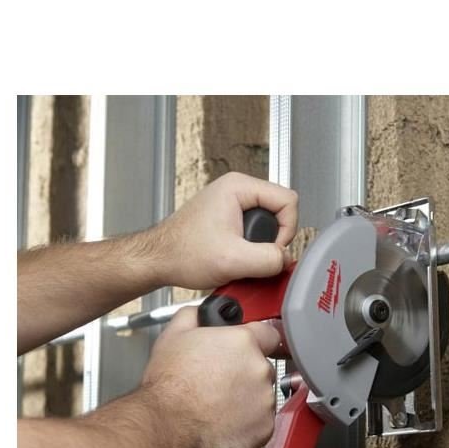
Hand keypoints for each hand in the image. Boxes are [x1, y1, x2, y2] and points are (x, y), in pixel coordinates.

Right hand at [140, 307, 279, 447]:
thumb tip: (200, 313)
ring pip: (261, 396)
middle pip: (262, 367)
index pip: (268, 334)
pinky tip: (224, 422)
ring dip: (246, 399)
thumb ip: (194, 316)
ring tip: (218, 405)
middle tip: (220, 382)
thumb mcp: (173, 336)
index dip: (258, 341)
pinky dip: (248, 424)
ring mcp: (265, 400)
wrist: (168, 426)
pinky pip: (261, 422)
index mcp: (242, 342)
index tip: (249, 349)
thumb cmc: (169, 386)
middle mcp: (259, 369)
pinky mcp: (265, 427)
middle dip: (245, 374)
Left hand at [153, 172, 298, 289]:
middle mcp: (236, 189)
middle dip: (272, 240)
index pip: (288, 200)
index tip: (271, 250)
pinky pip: (255, 232)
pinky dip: (251, 249)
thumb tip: (285, 258)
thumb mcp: (233, 260)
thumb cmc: (182, 253)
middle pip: (280, 212)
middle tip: (252, 257)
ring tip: (240, 258)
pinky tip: (236, 258)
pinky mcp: (228, 218)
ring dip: (260, 247)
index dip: (286, 230)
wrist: (159, 261)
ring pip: (269, 224)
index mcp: (238, 186)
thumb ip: (268, 259)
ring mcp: (232, 203)